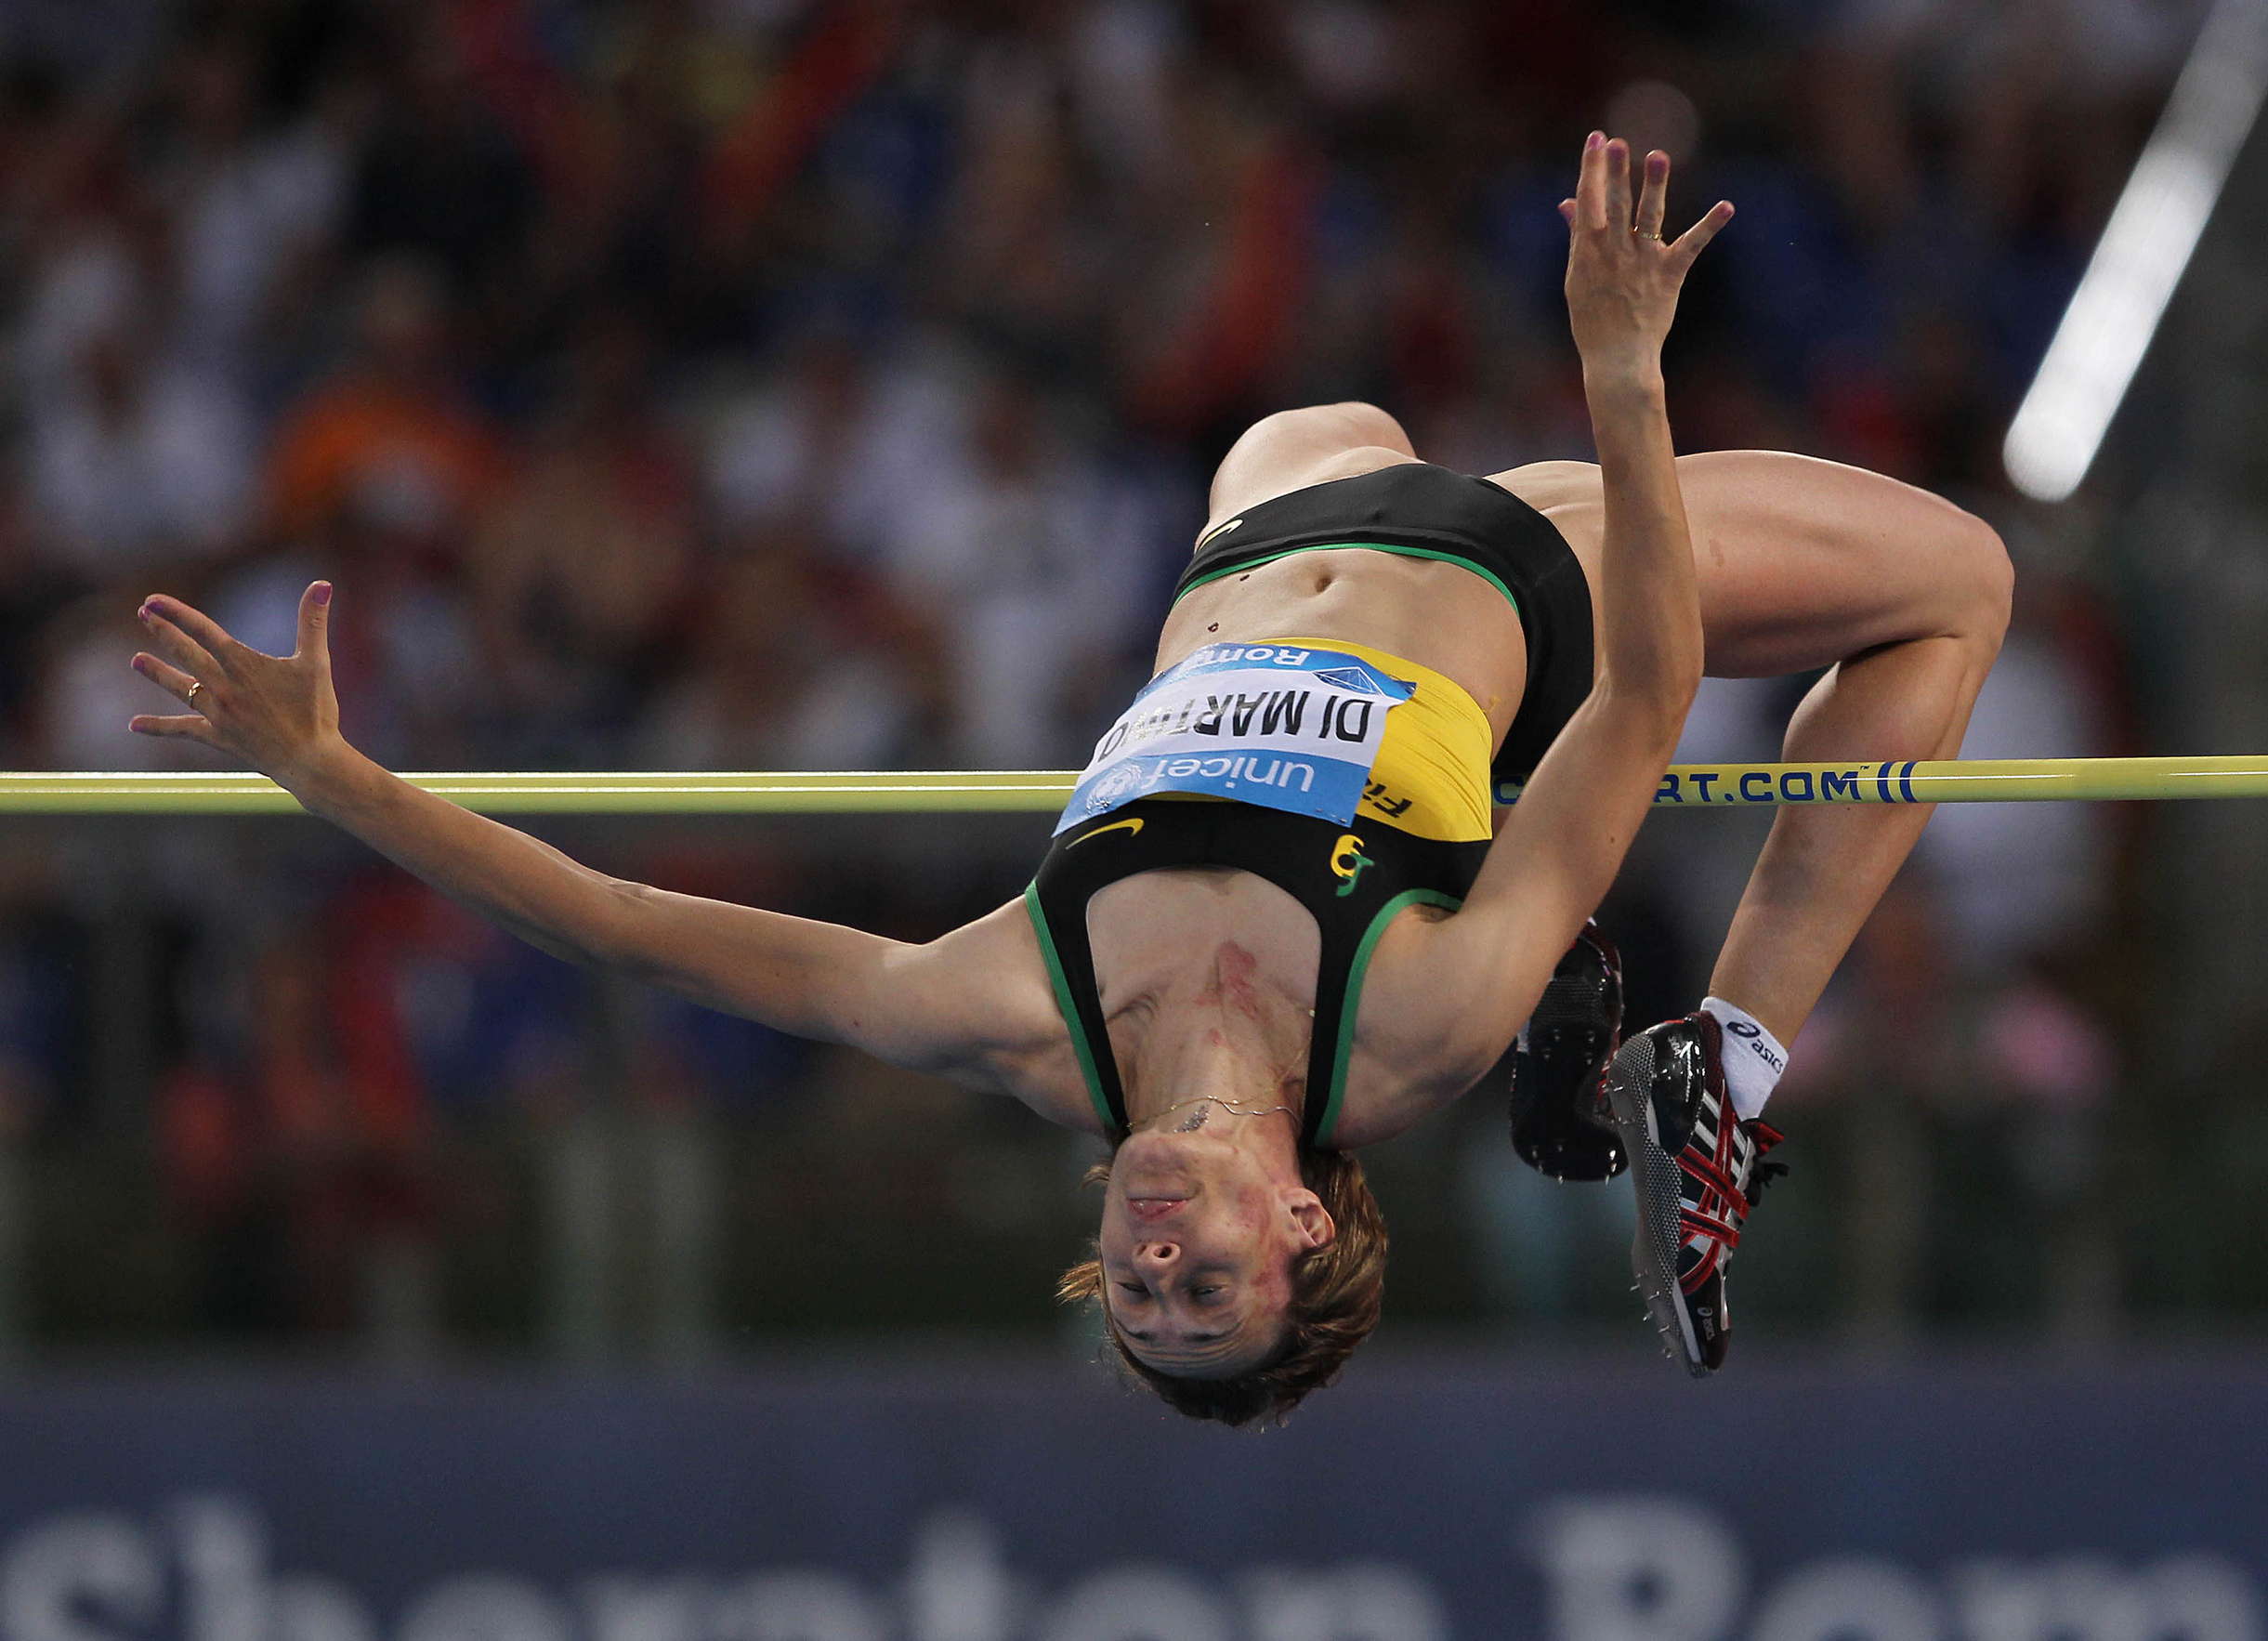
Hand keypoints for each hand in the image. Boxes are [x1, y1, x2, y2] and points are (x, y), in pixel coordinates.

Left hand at [129, 582, 349, 790]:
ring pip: (180, 687)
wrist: (309, 760)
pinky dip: (158, 727)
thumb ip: (313, 621)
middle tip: (144, 615)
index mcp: (243, 665)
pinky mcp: (218, 737)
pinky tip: (134, 724)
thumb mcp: (317, 662)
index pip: (203, 631)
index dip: (177, 613)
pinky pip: (183, 729)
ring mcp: (217, 713)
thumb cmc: (316, 711)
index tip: (153, 600)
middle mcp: (223, 687)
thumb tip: (322, 584)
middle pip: (186, 654)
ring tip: (136, 660)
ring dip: (157, 672)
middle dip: (164, 632)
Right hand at [1559, 132, 1731, 371]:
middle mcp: (1615, 251)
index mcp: (1589, 251)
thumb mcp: (1577, 277)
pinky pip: (1692, 245)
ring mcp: (1643, 261)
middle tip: (1617, 142)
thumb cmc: (1593, 319)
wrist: (1617, 358)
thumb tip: (1569, 203)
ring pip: (1649, 216)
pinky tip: (1727, 207)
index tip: (1596, 139)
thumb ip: (1578, 236)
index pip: (1588, 201)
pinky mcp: (1670, 274)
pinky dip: (1709, 226)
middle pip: (1615, 204)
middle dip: (1614, 172)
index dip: (1591, 168)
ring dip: (1654, 186)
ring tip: (1658, 157)